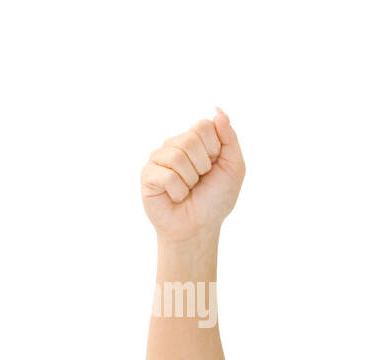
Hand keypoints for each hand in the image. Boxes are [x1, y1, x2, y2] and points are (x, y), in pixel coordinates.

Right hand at [140, 107, 244, 243]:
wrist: (199, 227)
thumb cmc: (215, 199)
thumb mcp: (233, 169)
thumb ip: (229, 139)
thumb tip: (219, 111)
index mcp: (195, 141)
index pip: (204, 126)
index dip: (215, 149)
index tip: (214, 166)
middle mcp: (174, 146)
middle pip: (190, 139)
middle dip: (203, 166)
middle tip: (200, 181)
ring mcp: (159, 159)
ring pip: (178, 157)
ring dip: (191, 180)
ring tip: (187, 189)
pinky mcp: (148, 174)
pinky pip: (167, 175)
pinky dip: (178, 191)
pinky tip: (176, 196)